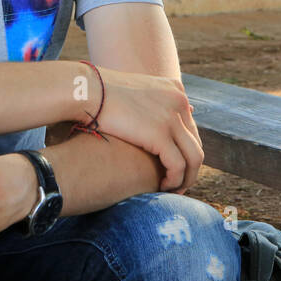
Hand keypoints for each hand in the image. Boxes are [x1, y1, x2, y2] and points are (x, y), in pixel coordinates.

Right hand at [80, 67, 202, 193]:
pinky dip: (174, 180)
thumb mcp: (132, 93)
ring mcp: (172, 117)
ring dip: (186, 178)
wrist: (85, 91)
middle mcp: (179, 101)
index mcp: (174, 90)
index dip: (184, 150)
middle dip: (189, 167)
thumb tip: (159, 119)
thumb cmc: (98, 95)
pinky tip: (163, 188)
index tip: (174, 166)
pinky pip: (177, 166)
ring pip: (194, 157)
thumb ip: (150, 104)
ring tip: (173, 190)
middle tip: (178, 184)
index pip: (190, 127)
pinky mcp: (160, 134)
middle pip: (195, 142)